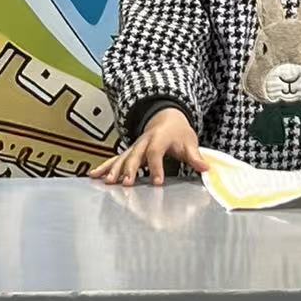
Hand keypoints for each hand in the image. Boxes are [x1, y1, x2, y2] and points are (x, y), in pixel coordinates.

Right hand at [89, 108, 209, 186]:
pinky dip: (105, 167)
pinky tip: (94, 176)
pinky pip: (115, 159)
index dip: (156, 167)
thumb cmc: (178, 132)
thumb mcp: (189, 142)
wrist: (166, 117)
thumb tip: (206, 168)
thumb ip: (195, 157)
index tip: (157, 182)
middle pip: (135, 155)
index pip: (156, 152)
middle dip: (130, 169)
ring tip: (108, 182)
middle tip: (127, 184)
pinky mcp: (129, 151)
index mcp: (160, 138)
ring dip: (114, 169)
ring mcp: (134, 146)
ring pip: (122, 157)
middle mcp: (144, 141)